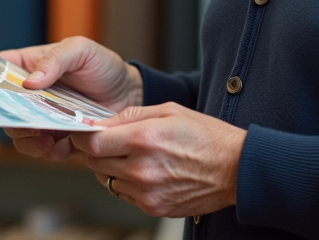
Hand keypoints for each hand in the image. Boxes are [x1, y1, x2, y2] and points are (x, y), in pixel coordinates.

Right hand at [0, 37, 143, 161]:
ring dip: (29, 141)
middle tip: (27, 124)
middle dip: (12, 120)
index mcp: (29, 66)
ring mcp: (43, 117)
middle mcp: (31, 95)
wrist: (129, 93)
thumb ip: (56, 60)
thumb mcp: (80, 50)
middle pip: (4, 110)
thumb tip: (29, 82)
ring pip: (20, 134)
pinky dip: (51, 151)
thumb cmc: (103, 65)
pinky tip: (66, 144)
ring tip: (46, 140)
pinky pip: (44, 150)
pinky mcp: (57, 138)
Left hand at [70, 102, 246, 218]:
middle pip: (94, 163)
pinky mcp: (153, 207)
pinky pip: (124, 194)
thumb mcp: (169, 111)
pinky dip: (126, 182)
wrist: (235, 169)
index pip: (92, 144)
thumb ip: (130, 115)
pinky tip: (145, 170)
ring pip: (106, 180)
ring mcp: (146, 192)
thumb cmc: (206, 136)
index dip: (82, 137)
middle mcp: (142, 169)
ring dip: (110, 167)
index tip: (84, 132)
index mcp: (144, 139)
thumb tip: (100, 122)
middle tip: (107, 141)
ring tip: (132, 155)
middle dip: (94, 151)